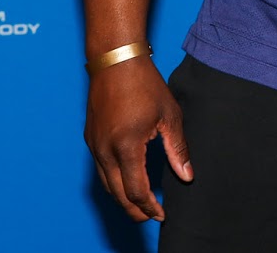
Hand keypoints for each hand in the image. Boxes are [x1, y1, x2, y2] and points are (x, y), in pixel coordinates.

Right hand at [84, 59, 192, 221]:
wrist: (115, 60)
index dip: (149, 207)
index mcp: (126, 146)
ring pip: (106, 184)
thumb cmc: (145, 84)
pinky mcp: (90, 138)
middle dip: (135, 210)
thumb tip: (187, 176)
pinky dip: (114, 181)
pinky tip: (127, 179)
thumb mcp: (170, 115)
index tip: (161, 214)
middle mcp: (105, 150)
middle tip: (151, 216)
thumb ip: (178, 148)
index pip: (136, 191)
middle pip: (118, 194)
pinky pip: (100, 169)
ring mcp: (94, 145)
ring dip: (123, 197)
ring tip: (141, 204)